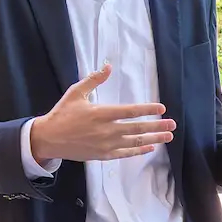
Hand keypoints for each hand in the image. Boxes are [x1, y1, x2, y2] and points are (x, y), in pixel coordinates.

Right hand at [30, 66, 175, 162]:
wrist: (49, 138)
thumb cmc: (62, 113)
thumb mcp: (76, 92)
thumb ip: (94, 80)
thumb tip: (108, 66)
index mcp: (101, 113)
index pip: (130, 112)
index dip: (147, 110)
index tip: (161, 109)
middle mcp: (107, 130)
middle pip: (137, 129)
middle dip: (157, 126)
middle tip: (173, 124)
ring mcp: (106, 145)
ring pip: (135, 142)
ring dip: (154, 139)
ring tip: (168, 137)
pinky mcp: (103, 155)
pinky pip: (126, 154)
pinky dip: (139, 151)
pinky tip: (150, 147)